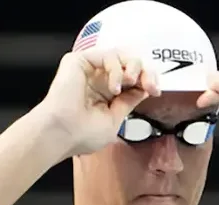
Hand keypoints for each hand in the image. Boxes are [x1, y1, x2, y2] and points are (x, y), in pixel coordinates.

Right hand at [39, 48, 161, 156]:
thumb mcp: (115, 120)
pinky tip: (114, 87)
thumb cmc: (81, 134)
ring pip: (120, 55)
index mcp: (106, 95)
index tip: (156, 90)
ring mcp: (89, 70)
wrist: (62, 134)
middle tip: (150, 85)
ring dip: (133, 67)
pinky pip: (107, 55)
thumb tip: (144, 90)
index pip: (133, 80)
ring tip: (129, 83)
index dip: (147, 80)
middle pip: (129, 64)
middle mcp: (98, 80)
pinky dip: (116, 69)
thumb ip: (129, 102)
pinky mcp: (79, 61)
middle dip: (145, 71)